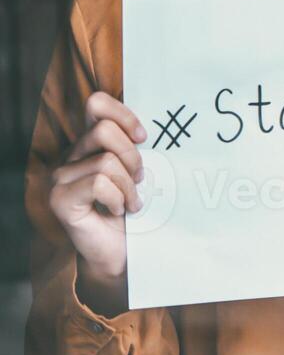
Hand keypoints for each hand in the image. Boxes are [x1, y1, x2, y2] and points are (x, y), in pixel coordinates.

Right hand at [48, 91, 145, 313]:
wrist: (125, 251)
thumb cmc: (136, 209)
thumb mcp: (141, 169)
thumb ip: (137, 145)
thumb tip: (152, 128)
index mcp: (90, 144)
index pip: (96, 103)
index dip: (123, 114)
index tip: (144, 138)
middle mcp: (70, 156)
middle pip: (104, 131)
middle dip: (132, 156)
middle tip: (140, 179)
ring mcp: (61, 177)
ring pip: (105, 161)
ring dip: (128, 185)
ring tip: (131, 201)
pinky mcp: (59, 199)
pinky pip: (99, 183)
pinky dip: (118, 198)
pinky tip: (119, 211)